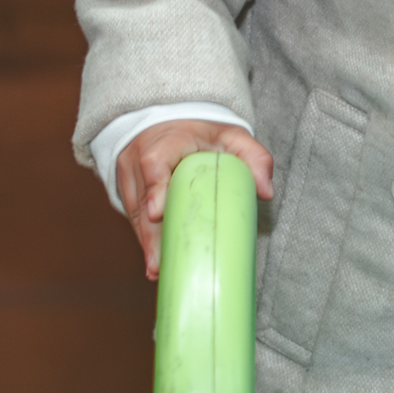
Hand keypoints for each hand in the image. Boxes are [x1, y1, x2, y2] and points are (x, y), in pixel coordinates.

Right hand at [116, 120, 273, 279]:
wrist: (169, 121)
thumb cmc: (202, 133)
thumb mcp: (231, 136)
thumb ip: (253, 156)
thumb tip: (266, 191)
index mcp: (165, 143)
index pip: (155, 165)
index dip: (155, 189)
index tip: (157, 213)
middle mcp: (139, 161)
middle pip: (141, 200)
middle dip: (150, 234)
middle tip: (159, 264)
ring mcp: (129, 179)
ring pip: (135, 214)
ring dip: (147, 243)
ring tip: (158, 271)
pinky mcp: (127, 193)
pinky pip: (134, 219)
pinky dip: (145, 240)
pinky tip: (155, 264)